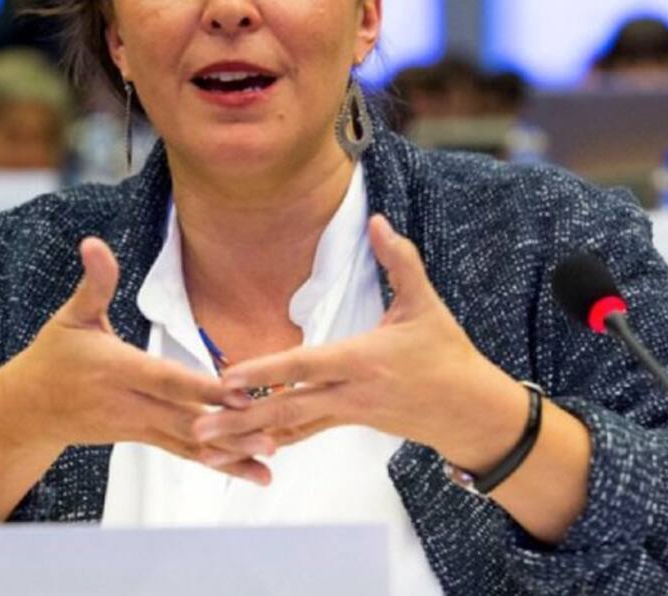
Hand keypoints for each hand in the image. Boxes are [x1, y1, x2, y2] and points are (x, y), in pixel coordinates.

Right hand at [0, 237, 272, 483]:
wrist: (29, 410)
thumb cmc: (54, 355)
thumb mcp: (71, 315)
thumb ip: (94, 283)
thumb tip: (93, 242)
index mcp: (116, 368)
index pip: (163, 379)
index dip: (199, 388)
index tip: (236, 393)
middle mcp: (129, 403)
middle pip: (184, 417)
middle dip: (227, 427)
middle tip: (270, 431)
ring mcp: (137, 426)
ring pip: (188, 442)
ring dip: (230, 452)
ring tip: (270, 461)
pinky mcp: (143, 438)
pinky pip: (183, 451)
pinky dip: (217, 462)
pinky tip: (249, 470)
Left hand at [193, 215, 528, 474]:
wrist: (469, 411)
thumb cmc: (446, 354)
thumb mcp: (427, 304)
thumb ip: (401, 261)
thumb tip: (379, 220)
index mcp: (363, 360)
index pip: (306, 367)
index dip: (266, 373)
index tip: (229, 378)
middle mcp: (350, 392)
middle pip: (287, 409)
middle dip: (241, 419)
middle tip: (198, 426)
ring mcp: (347, 412)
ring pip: (289, 428)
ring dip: (247, 435)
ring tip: (206, 441)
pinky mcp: (348, 422)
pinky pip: (303, 433)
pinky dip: (272, 439)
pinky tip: (242, 446)